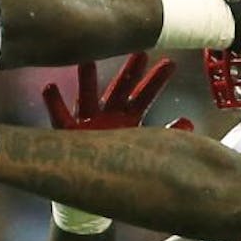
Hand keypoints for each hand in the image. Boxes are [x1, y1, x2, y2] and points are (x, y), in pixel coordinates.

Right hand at [40, 53, 191, 234]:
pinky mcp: (67, 134)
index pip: (145, 96)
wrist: (92, 188)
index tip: (170, 63)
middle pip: (120, 89)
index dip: (156, 80)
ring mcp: (87, 123)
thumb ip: (164, 134)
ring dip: (86, 80)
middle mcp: (107, 115)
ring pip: (87, 97)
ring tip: (86, 61)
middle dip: (129, 72)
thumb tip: (189, 124)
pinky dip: (54, 103)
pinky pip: (59, 117)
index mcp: (127, 118)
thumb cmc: (118, 163)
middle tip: (140, 52)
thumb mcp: (142, 146)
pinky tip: (50, 87)